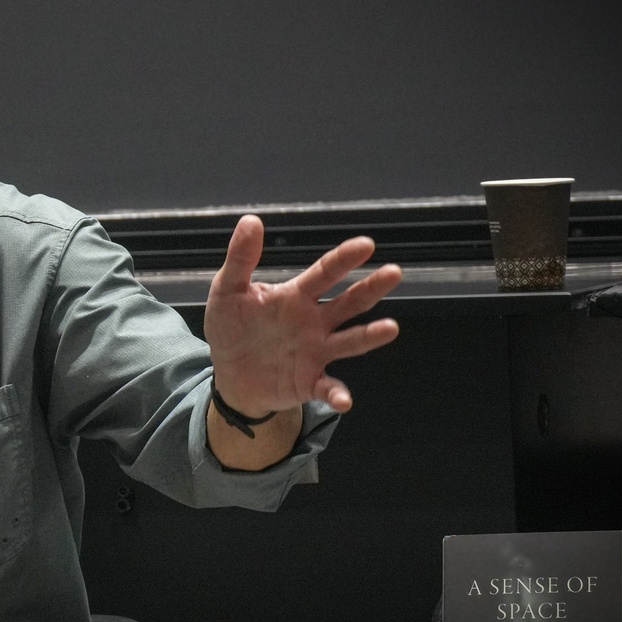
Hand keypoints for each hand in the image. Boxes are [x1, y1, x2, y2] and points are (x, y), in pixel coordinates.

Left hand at [204, 215, 401, 415]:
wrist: (229, 373)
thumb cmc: (232, 328)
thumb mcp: (228, 291)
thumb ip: (240, 259)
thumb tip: (251, 221)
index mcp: (296, 296)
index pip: (325, 273)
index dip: (344, 259)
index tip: (366, 244)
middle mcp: (314, 322)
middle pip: (349, 302)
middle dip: (371, 287)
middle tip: (394, 272)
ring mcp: (316, 352)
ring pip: (349, 341)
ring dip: (369, 336)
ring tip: (390, 328)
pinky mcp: (310, 382)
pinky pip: (328, 388)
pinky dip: (338, 394)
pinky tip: (344, 400)